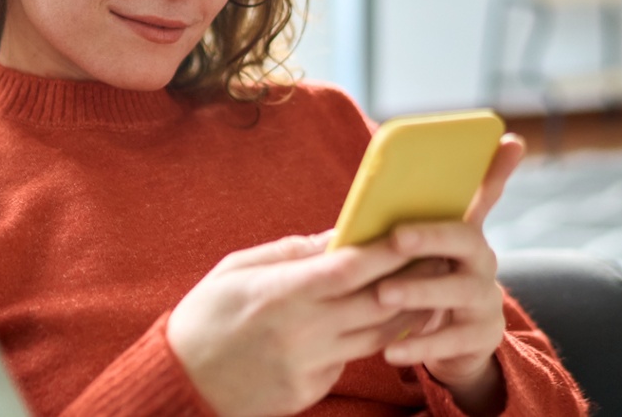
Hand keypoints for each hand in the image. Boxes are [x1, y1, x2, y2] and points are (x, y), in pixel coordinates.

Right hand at [167, 231, 431, 416]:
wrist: (182, 382)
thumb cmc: (205, 316)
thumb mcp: (236, 269)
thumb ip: (290, 252)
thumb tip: (337, 236)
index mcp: (280, 294)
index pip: (350, 268)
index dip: (387, 250)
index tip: (413, 231)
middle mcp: (301, 331)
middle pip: (376, 303)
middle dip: (412, 278)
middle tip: (439, 256)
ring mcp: (309, 365)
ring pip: (377, 337)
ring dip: (407, 312)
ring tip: (428, 288)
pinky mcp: (311, 390)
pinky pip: (351, 360)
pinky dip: (371, 340)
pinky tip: (385, 323)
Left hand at [375, 133, 525, 414]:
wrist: (452, 344)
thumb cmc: (426, 283)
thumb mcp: (419, 251)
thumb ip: (406, 221)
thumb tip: (378, 190)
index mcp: (465, 233)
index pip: (485, 194)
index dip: (498, 169)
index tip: (509, 140)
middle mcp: (483, 261)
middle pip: (467, 239)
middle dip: (432, 235)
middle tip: (396, 236)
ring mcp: (485, 299)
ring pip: (458, 291)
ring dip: (419, 290)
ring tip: (382, 294)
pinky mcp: (481, 337)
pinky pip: (450, 341)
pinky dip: (418, 344)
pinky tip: (390, 350)